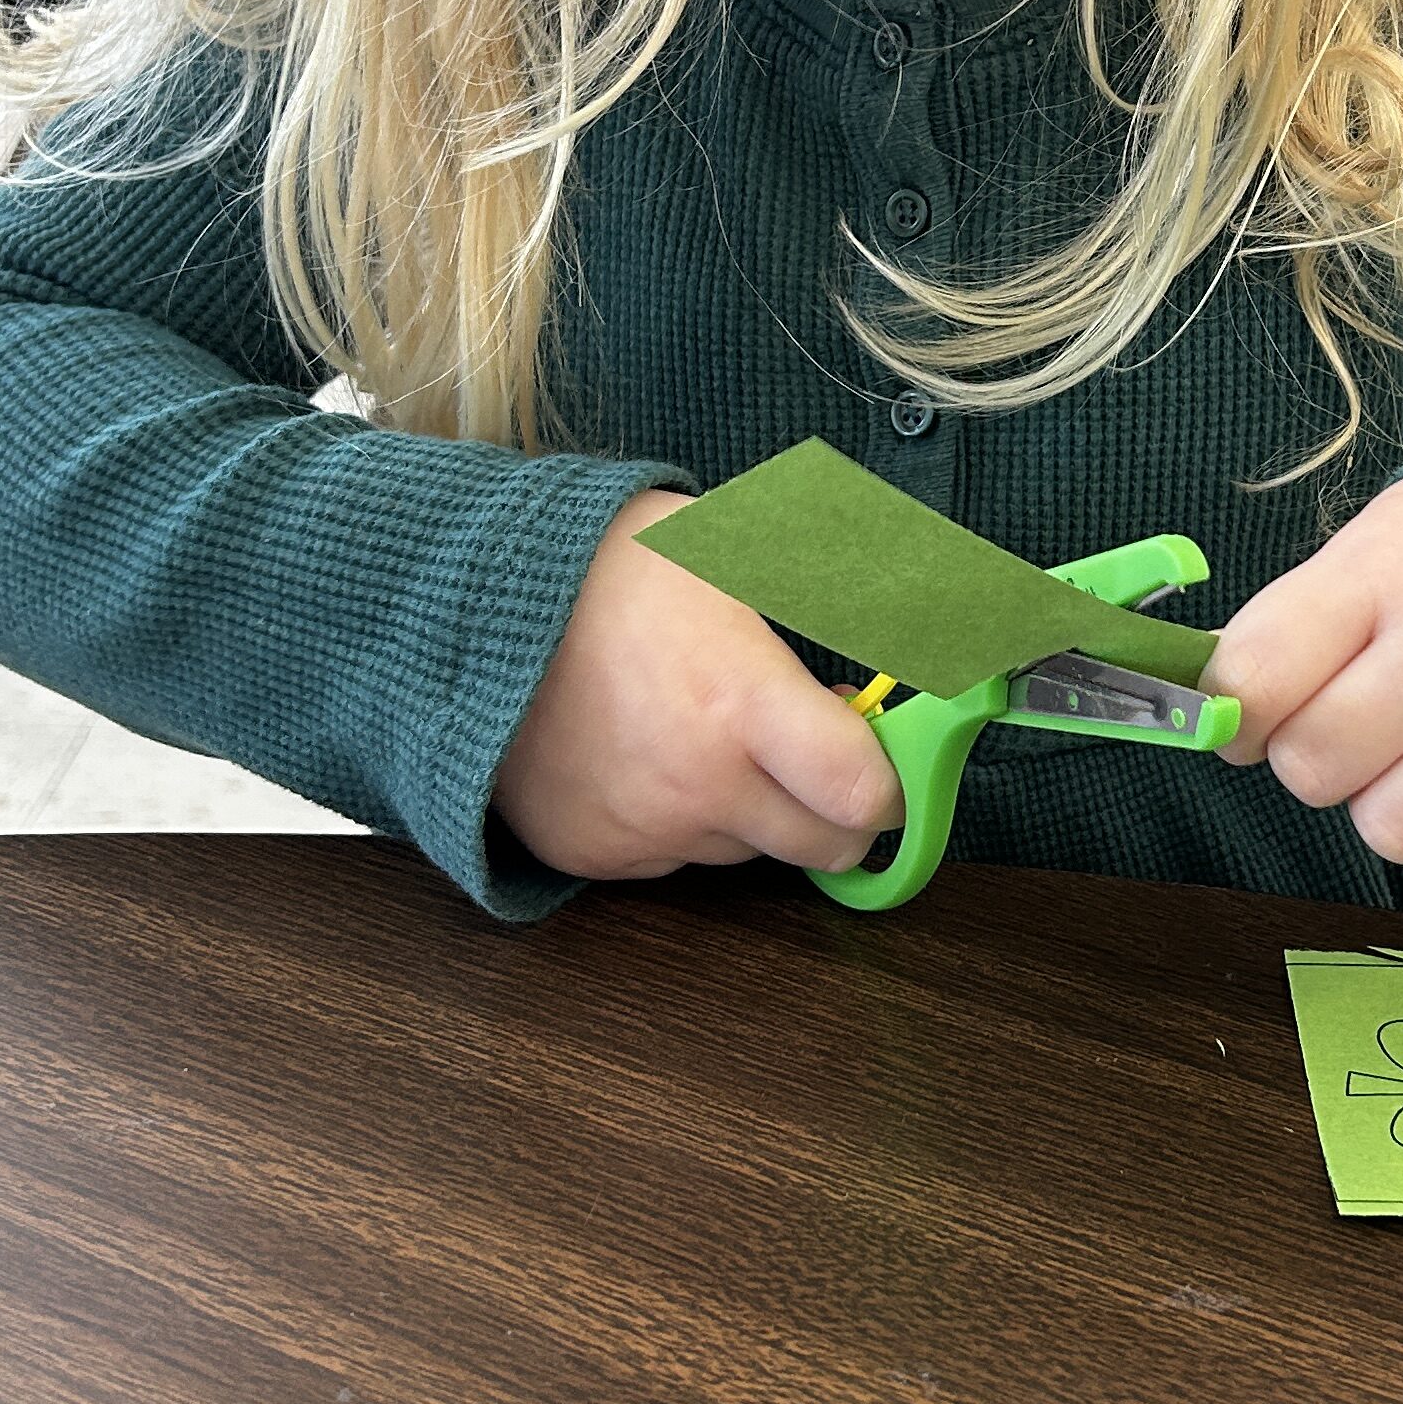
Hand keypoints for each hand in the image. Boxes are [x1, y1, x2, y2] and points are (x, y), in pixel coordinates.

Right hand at [496, 491, 898, 881]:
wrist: (466, 601)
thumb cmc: (606, 564)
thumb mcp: (735, 546)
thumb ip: (837, 589)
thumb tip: (936, 605)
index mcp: (741, 703)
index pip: (864, 795)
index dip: (890, 782)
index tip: (884, 756)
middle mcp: (697, 784)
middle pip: (823, 847)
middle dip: (835, 806)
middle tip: (810, 752)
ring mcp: (641, 828)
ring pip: (743, 850)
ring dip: (747, 808)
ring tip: (697, 728)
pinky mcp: (590, 853)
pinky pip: (670, 857)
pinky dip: (674, 819)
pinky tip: (641, 752)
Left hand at [1208, 467, 1402, 916]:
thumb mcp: (1386, 542)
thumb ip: (1294, 626)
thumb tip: (1212, 723)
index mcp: (1391, 568)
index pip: (1253, 678)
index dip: (1238, 714)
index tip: (1267, 712)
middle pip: (1313, 768)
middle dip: (1329, 757)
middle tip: (1385, 717)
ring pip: (1392, 834)